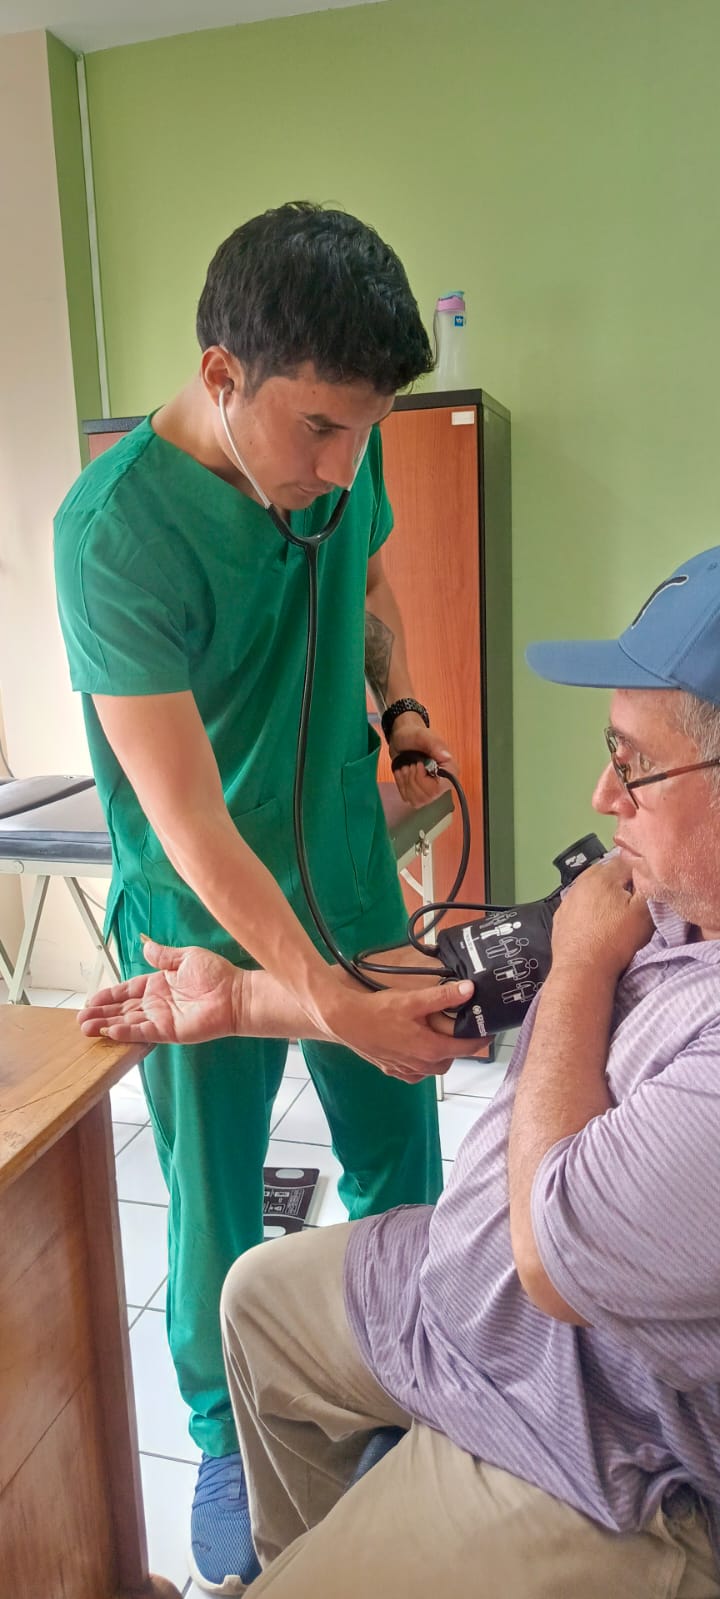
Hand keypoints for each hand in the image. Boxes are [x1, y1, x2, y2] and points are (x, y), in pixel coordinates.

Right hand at [78, 940, 242, 1044]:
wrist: (235, 994)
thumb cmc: (216, 974)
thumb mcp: (185, 957)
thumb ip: (162, 955)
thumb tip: (143, 943)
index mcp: (158, 984)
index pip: (127, 990)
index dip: (108, 996)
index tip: (90, 1000)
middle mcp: (156, 1003)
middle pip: (122, 1009)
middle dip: (100, 1014)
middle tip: (80, 1019)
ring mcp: (161, 1018)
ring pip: (127, 1022)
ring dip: (107, 1025)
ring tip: (86, 1028)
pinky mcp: (169, 1031)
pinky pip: (143, 1032)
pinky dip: (126, 1032)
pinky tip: (110, 1031)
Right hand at [319, 974, 477, 1080]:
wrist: (345, 1022)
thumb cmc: (380, 1011)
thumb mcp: (413, 1000)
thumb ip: (443, 996)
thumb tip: (470, 989)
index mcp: (432, 1049)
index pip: (467, 1048)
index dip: (481, 1038)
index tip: (491, 1029)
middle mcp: (422, 1066)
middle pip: (451, 1058)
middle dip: (458, 1046)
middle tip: (460, 1026)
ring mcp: (406, 1070)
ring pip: (434, 1066)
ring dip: (440, 1053)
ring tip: (438, 1034)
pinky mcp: (392, 1070)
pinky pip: (415, 1071)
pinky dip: (421, 1062)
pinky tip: (416, 1048)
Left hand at [389, 714, 453, 806]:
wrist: (401, 739)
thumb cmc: (412, 735)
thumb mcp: (421, 736)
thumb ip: (434, 745)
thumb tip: (447, 757)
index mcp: (449, 770)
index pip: (438, 789)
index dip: (423, 780)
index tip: (418, 764)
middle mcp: (442, 783)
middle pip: (426, 796)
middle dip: (412, 779)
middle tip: (411, 764)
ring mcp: (430, 790)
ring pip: (417, 800)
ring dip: (406, 782)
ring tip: (407, 766)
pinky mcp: (418, 793)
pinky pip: (408, 799)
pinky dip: (401, 784)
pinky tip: (403, 772)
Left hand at [551, 855, 653, 981]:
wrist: (582, 969)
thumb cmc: (614, 941)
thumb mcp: (644, 913)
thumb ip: (650, 888)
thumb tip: (651, 875)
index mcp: (603, 874)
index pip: (628, 860)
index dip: (642, 873)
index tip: (648, 888)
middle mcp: (582, 881)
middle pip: (610, 873)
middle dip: (623, 884)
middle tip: (634, 903)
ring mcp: (569, 898)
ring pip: (594, 889)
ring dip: (606, 897)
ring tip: (616, 917)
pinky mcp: (562, 916)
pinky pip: (582, 905)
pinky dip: (591, 911)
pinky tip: (599, 925)